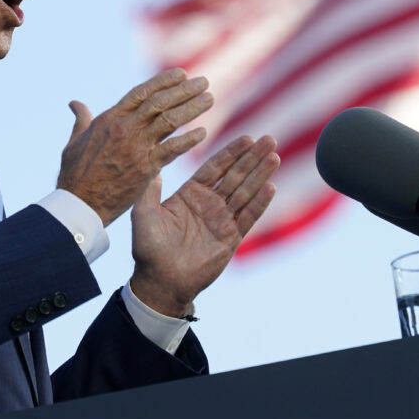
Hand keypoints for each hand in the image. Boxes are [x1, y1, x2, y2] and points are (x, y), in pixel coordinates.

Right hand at [57, 69, 212, 225]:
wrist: (80, 204)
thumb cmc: (74, 175)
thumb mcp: (74, 142)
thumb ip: (81, 120)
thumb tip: (75, 103)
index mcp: (109, 119)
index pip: (141, 93)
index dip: (163, 81)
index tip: (181, 74)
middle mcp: (125, 128)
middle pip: (160, 102)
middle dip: (184, 90)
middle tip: (204, 82)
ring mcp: (136, 147)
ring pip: (169, 121)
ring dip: (192, 108)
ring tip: (209, 99)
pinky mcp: (145, 167)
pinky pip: (172, 149)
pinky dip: (188, 140)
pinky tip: (203, 133)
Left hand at [129, 135, 278, 316]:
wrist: (160, 281)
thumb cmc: (148, 248)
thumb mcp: (144, 213)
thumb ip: (150, 189)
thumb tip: (153, 165)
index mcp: (190, 194)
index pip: (215, 167)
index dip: (231, 152)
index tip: (247, 137)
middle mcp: (209, 203)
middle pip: (235, 175)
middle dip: (252, 157)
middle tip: (268, 140)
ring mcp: (222, 220)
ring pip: (245, 192)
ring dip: (260, 174)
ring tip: (274, 156)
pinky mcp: (231, 238)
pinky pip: (248, 217)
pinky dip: (259, 202)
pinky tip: (271, 186)